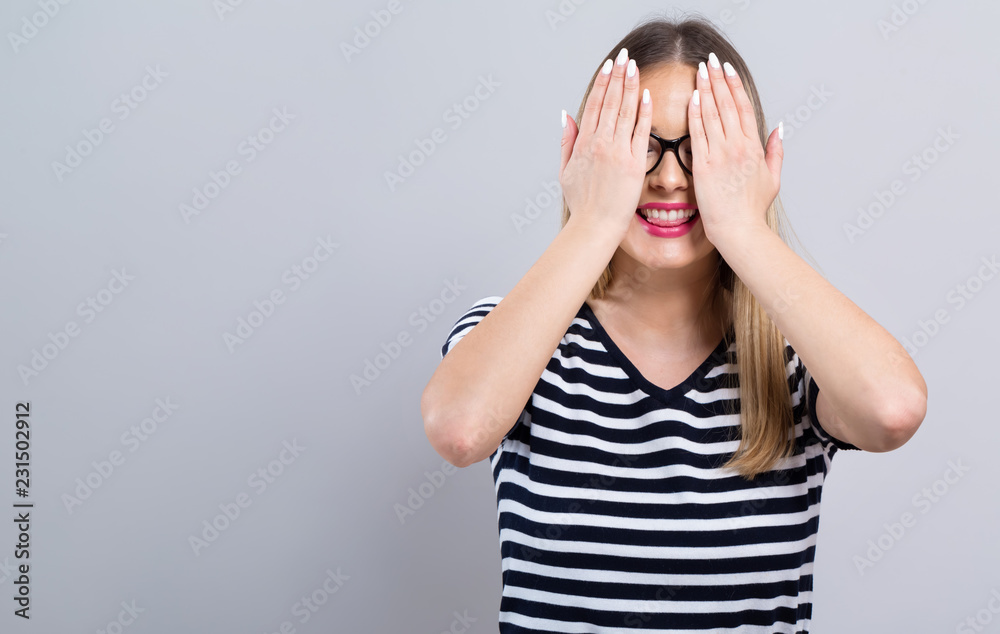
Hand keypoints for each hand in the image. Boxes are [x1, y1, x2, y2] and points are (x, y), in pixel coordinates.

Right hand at [559, 47, 651, 242]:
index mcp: (583, 144)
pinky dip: (643, 112)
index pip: (595, 105)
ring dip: (630, 86)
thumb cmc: (582, 203)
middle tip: (625, 56)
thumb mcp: (565, 170)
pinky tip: (647, 95)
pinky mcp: (632, 163)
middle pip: (610, 102)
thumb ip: (567, 140)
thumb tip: (567, 115)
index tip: (609, 66)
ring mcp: (616, 152)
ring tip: (635, 66)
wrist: (595, 225)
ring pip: (624, 111)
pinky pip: (640, 132)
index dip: (603, 83)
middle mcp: (599, 144)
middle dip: (618, 76)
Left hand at [688, 53, 782, 246]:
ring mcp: (722, 155)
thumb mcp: (773, 178)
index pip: (743, 107)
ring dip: (705, 89)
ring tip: (700, 70)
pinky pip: (699, 134)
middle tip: (710, 60)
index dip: (735, 86)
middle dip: (718, 79)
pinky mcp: (705, 166)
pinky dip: (696, 114)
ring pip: (713, 114)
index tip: (727, 69)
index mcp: (754, 147)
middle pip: (727, 104)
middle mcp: (739, 147)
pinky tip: (693, 98)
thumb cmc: (752, 209)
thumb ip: (776, 151)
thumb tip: (779, 128)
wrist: (739, 230)